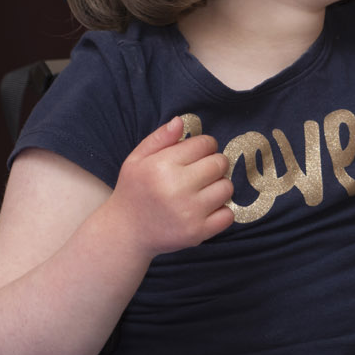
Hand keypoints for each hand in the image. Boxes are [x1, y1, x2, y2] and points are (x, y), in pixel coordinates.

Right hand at [107, 117, 234, 257]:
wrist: (126, 233)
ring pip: (227, 187)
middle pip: (220, 163)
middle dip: (214, 164)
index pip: (204, 143)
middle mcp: (177, 188)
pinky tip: (204, 209)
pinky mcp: (198, 232)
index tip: (197, 154)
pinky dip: (221, 211)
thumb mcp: (137, 159)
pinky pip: (228, 215)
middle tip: (200, 172)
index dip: (204, 146)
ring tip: (201, 191)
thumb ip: (160, 138)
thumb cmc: (133, 191)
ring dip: (218, 187)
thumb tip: (181, 121)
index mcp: (162, 166)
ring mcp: (189, 212)